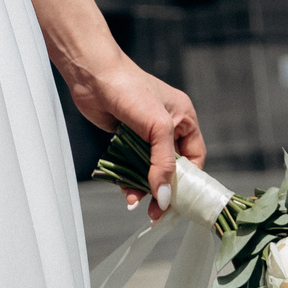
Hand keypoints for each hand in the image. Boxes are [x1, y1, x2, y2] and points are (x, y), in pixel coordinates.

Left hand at [70, 59, 202, 222]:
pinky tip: (124, 190)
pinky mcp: (125, 137)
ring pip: (150, 170)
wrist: (92, 73)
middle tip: (156, 213)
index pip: (195, 158)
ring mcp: (144, 133)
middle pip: (172, 168)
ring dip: (144, 188)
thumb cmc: (130, 90)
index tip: (179, 203)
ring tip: (135, 203)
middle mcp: (167, 127)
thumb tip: (165, 198)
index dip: (189, 182)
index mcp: (184, 119)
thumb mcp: (157, 126)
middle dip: (164, 190)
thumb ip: (163, 163)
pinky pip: (132, 165)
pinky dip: (129, 178)